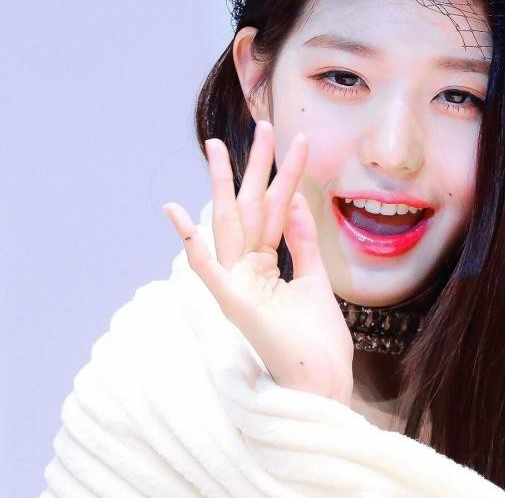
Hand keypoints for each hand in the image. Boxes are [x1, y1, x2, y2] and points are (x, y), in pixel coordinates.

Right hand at [162, 122, 353, 404]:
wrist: (322, 384)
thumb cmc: (316, 340)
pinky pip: (210, 273)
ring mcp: (236, 287)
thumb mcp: (313, 279)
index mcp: (261, 267)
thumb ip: (303, 242)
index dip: (277, 175)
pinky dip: (193, 246)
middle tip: (260, 126)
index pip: (269, 211)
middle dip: (254, 166)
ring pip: (230, 225)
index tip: (283, 142)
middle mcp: (245, 272)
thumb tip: (295, 203)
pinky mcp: (236, 306)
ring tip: (216, 148)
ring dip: (222, 185)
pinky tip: (178, 217)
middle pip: (247, 208)